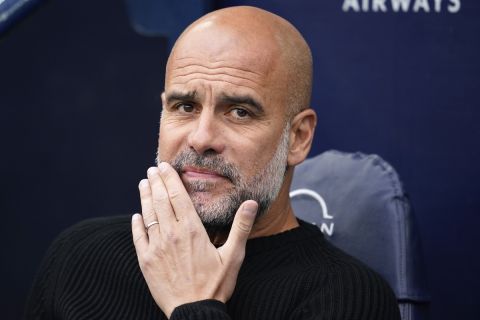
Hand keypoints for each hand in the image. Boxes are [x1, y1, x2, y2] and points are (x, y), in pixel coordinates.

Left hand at [131, 162, 257, 317]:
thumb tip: (251, 203)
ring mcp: (156, 247)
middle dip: (156, 182)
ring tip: (143, 183)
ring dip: (145, 197)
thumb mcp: (233, 256)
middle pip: (161, 200)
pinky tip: (136, 215)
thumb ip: (240, 227)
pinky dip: (136, 224)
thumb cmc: (215, 285)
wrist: (194, 311)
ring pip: (148, 214)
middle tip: (153, 170)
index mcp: (192, 230)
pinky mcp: (146, 261)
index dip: (170, 179)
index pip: (178, 196)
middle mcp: (171, 234)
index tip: (164, 167)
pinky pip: (138, 237)